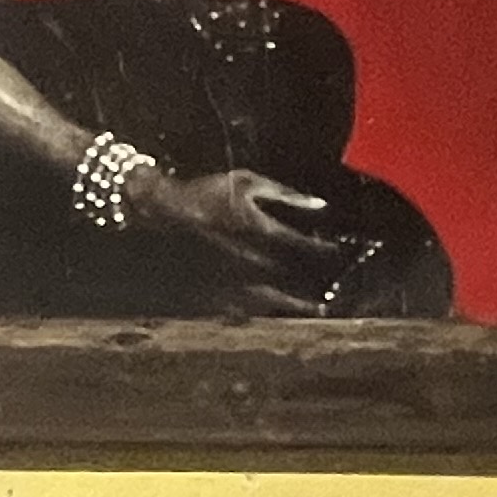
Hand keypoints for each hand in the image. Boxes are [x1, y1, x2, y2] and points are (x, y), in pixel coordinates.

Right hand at [125, 167, 348, 310]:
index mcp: (260, 231)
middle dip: (315, 282)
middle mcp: (252, 262)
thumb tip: (320, 205)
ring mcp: (233, 282)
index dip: (323, 250)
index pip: (303, 246)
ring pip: (276, 303)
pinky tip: (278, 314)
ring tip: (318, 308)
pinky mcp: (215, 296)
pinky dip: (267, 314)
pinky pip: (249, 313)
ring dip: (298, 305)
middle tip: (333, 286)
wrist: (160, 213)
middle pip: (295, 278)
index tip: (336, 253)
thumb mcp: (245, 182)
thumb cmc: (205, 193)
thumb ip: (285, 194)